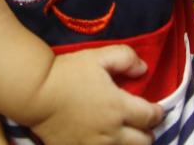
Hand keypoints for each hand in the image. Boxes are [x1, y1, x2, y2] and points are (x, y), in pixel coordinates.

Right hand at [27, 46, 163, 144]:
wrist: (36, 93)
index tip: (154, 108)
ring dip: (130, 143)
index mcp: (119, 107)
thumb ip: (125, 58)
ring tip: (124, 133)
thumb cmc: (67, 73)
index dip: (157, 112)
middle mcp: (112, 133)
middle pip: (145, 142)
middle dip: (147, 132)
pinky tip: (103, 139)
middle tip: (139, 123)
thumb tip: (143, 69)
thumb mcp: (97, 56)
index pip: (151, 117)